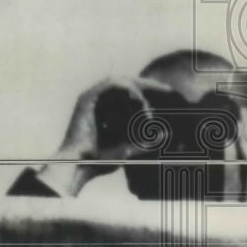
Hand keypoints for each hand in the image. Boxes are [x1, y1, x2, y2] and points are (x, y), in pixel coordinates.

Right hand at [40, 76, 173, 196]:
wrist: (79, 165)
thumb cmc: (100, 161)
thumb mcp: (129, 148)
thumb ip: (146, 142)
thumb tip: (166, 134)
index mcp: (104, 109)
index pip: (129, 91)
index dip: (149, 90)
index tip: (168, 94)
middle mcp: (97, 100)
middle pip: (126, 82)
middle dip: (148, 85)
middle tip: (166, 90)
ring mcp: (91, 97)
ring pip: (121, 81)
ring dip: (138, 91)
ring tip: (146, 108)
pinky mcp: (88, 98)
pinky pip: (112, 85)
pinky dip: (128, 90)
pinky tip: (138, 103)